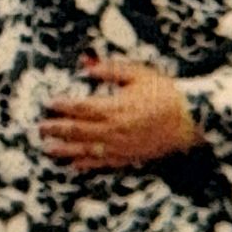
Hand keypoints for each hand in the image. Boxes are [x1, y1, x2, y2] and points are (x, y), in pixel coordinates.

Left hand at [40, 57, 199, 170]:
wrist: (190, 118)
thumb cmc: (165, 93)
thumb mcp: (138, 74)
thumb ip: (110, 70)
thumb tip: (86, 65)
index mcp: (115, 107)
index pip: (81, 107)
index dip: (62, 106)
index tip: (49, 103)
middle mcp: (114, 129)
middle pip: (78, 130)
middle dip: (57, 129)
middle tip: (40, 128)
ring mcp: (121, 146)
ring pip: (86, 149)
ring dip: (65, 149)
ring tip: (47, 149)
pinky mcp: (129, 157)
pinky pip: (103, 162)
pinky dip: (87, 164)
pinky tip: (74, 165)